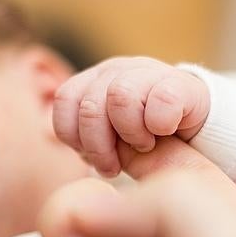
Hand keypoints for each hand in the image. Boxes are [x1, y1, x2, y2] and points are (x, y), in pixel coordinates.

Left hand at [53, 57, 209, 175]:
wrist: (195, 128)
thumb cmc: (142, 137)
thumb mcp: (106, 137)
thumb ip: (78, 134)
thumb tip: (41, 132)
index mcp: (93, 81)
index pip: (64, 101)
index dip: (72, 135)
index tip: (87, 156)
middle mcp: (116, 70)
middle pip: (89, 106)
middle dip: (98, 146)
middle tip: (113, 166)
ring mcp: (148, 71)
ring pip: (120, 98)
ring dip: (131, 134)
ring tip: (144, 144)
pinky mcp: (180, 82)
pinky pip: (160, 102)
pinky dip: (160, 126)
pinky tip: (166, 132)